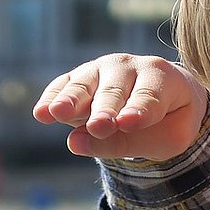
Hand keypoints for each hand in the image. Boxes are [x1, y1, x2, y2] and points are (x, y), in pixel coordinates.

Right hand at [32, 53, 208, 160]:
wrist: (163, 98)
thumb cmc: (167, 121)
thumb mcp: (164, 139)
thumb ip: (126, 143)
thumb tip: (74, 143)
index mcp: (162, 77)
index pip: (151, 96)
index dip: (139, 110)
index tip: (128, 123)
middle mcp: (130, 66)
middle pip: (115, 90)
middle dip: (105, 109)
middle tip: (98, 126)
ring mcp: (101, 68)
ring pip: (85, 84)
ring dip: (71, 99)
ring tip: (57, 113)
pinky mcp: (79, 77)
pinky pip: (64, 85)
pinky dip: (53, 97)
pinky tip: (41, 112)